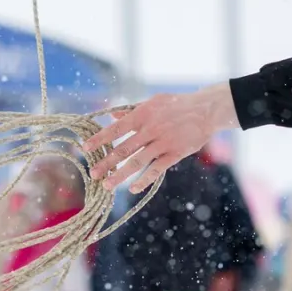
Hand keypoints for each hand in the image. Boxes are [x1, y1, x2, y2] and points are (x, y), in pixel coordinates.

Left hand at [82, 84, 239, 192]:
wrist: (205, 110)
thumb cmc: (177, 104)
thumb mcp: (153, 102)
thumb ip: (132, 110)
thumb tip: (112, 115)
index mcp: (142, 115)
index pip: (116, 129)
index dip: (100, 139)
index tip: (85, 148)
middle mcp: (150, 130)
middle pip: (123, 149)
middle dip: (106, 163)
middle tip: (93, 174)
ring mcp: (162, 143)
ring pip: (137, 162)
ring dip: (121, 175)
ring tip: (107, 185)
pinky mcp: (175, 154)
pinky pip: (156, 170)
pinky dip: (144, 180)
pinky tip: (133, 188)